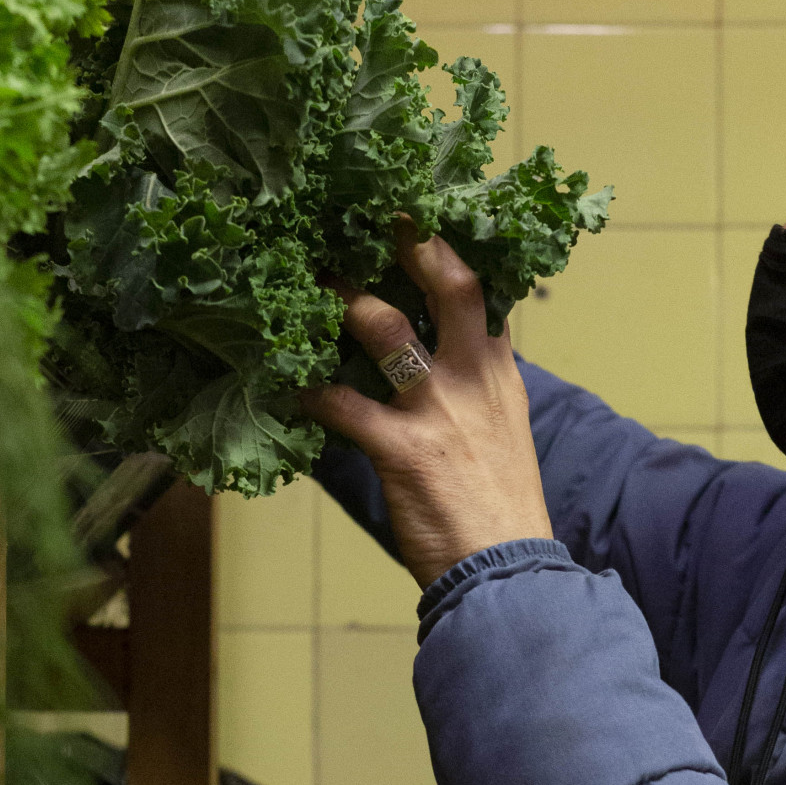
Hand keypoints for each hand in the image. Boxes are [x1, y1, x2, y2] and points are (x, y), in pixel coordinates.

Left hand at [299, 224, 552, 589]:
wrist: (507, 572)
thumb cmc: (499, 508)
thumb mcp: (504, 432)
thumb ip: (475, 388)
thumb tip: (436, 361)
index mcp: (498, 374)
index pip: (483, 293)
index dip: (451, 250)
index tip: (420, 217)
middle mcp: (472, 379)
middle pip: (448, 285)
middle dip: (409, 242)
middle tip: (370, 211)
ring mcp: (437, 410)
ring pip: (384, 330)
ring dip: (339, 299)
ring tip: (302, 279)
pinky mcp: (400, 450)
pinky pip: (339, 404)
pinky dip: (304, 389)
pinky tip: (278, 379)